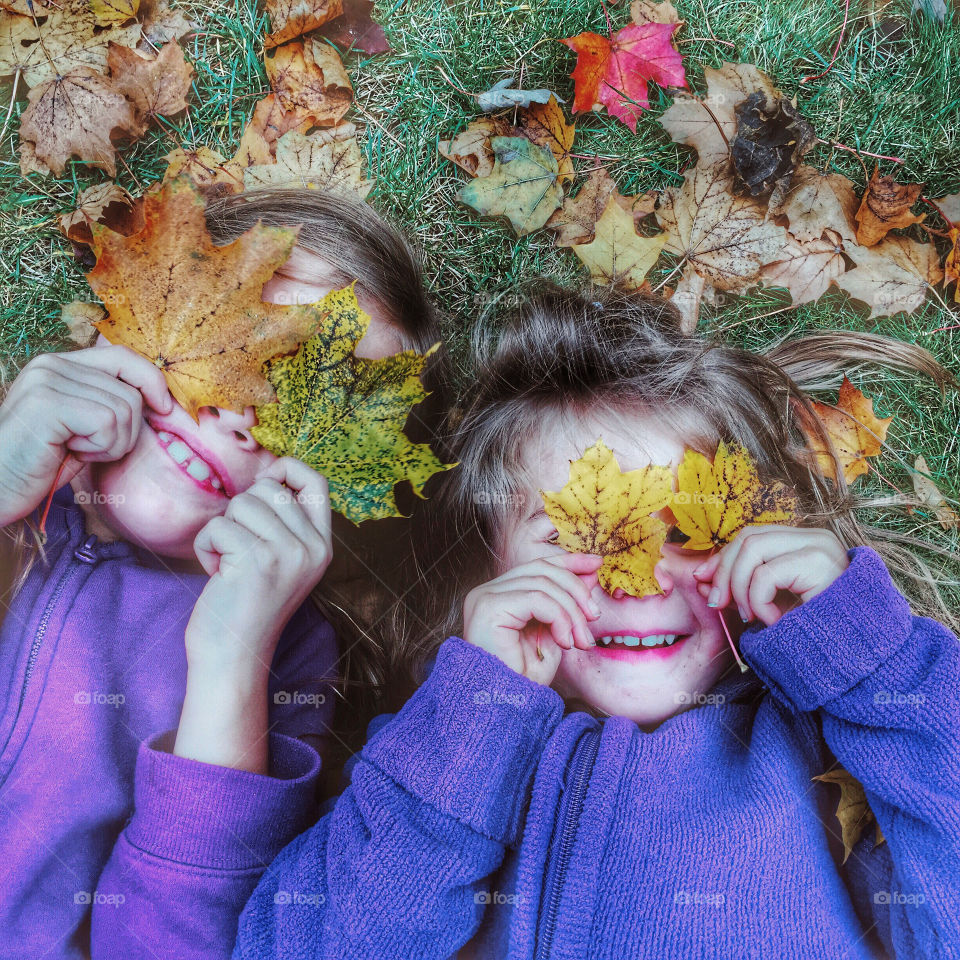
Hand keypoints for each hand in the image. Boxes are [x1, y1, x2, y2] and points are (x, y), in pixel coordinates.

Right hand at [0, 345, 172, 524]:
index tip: (165, 409)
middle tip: (92, 448)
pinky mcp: (47, 403)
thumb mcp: (84, 427)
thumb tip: (164, 399)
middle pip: (131, 391)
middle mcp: (52, 364)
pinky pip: (108, 423)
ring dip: (112, 443)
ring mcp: (47, 380)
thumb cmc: (42, 464)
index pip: (124, 356)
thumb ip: (110, 402)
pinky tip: (70, 452)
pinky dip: (100, 448)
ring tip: (77, 450)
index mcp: (60, 364)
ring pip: (125, 409)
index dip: (153, 382)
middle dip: (127, 431)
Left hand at [185, 456, 332, 674]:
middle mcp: (312, 548)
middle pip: (269, 488)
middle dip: (241, 510)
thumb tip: (271, 473)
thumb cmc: (246, 604)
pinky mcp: (257, 560)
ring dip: (222, 529)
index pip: (317, 484)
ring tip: (228, 562)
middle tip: (239, 546)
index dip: (289, 469)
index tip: (266, 481)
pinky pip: (218, 526)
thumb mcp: (282, 561)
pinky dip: (206, 547)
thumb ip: (285, 523)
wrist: (233, 655)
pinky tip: (216, 573)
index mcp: (322, 546)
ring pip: (242, 503)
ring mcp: (288, 553)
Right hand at [463, 553, 602, 685]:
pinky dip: (559, 618)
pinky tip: (565, 642)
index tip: (597, 563)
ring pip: (544, 583)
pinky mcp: (489, 607)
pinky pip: (537, 599)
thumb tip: (589, 575)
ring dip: (571, 612)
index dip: (569, 561)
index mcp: (500, 595)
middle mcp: (488, 591)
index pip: (538, 565)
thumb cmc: (523, 680)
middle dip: (576, 591)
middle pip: (543, 569)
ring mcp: (485, 597)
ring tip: (581, 640)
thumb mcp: (554, 636)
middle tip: (594, 619)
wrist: (503, 709)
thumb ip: (566, 605)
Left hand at [692, 525, 849, 626]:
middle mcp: (816, 537)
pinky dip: (758, 601)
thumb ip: (740, 588)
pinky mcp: (820, 564)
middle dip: (723, 571)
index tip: (702, 580)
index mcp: (806, 542)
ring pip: (752, 549)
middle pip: (748, 537)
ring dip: (740, 588)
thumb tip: (698, 577)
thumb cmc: (815, 634)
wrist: (854, 659)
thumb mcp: (771, 605)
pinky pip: (765, 574)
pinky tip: (773, 621)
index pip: (752, 536)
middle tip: (718, 603)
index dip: (722, 557)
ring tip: (751, 617)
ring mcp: (821, 547)